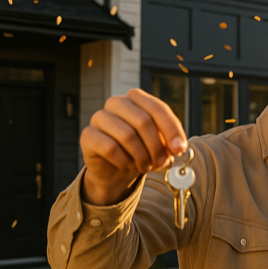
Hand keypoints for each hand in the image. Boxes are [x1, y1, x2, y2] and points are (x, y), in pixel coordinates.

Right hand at [80, 88, 186, 204]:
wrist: (116, 170)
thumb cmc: (142, 150)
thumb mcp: (161, 144)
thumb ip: (171, 141)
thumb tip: (178, 147)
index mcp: (137, 98)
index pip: (158, 108)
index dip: (171, 130)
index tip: (179, 149)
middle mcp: (116, 103)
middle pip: (143, 121)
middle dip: (156, 146)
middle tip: (161, 162)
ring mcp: (100, 117)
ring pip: (127, 135)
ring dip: (141, 156)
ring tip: (145, 165)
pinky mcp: (88, 135)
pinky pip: (110, 148)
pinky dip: (123, 161)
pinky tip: (126, 165)